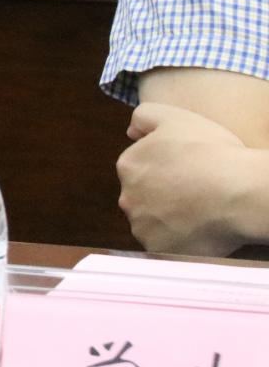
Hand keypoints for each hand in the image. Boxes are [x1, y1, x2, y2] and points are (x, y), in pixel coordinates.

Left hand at [118, 102, 252, 256]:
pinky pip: (167, 246)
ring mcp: (142, 226)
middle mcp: (127, 197)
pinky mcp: (159, 250)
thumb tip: (130, 131)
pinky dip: (180, 240)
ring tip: (201, 212)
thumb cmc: (212, 152)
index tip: (189, 171)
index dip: (167, 170)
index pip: (141, 169)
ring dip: (170, 219)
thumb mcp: (175, 117)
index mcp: (128, 165)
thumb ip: (144, 117)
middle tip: (196, 193)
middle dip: (164, 195)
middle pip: (144, 197)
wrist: (240, 192)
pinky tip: (201, 230)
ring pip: (153, 223)